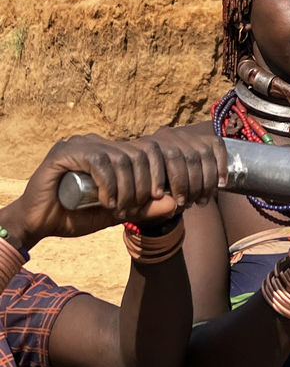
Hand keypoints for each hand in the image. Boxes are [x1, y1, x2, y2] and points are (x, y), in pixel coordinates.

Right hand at [5, 124, 219, 248]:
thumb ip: (144, 208)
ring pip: (120, 158)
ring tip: (118, 210)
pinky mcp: (65, 152)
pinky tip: (106, 202)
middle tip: (133, 210)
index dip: (160, 173)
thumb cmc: (76, 217)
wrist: (37, 224)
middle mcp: (99, 142)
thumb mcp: (117, 213)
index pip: (149, 150)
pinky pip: (98, 161)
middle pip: (139, 154)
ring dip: (126, 188)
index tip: (159, 199)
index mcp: (112, 151)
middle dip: (143, 185)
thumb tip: (175, 203)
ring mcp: (81, 144)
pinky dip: (108, 183)